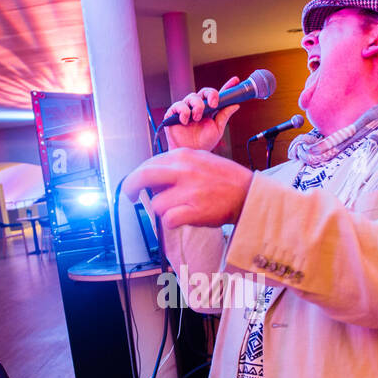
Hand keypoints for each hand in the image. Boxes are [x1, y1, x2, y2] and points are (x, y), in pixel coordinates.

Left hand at [121, 148, 253, 229]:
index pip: (150, 164)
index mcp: (184, 155)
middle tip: (128, 196)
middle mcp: (184, 170)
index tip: (136, 184)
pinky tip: (182, 219)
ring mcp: (189, 190)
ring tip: (180, 209)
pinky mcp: (194, 210)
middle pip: (143, 177)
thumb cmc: (225, 179)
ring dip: (164, 210)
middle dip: (129, 186)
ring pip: (157, 204)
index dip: (139, 176)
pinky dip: (172, 222)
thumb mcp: (201, 159)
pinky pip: (169, 219)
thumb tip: (153, 175)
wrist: (248, 194)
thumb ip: (177, 164)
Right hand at [161, 78, 241, 151]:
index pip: (217, 96)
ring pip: (192, 97)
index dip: (226, 87)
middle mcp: (197, 107)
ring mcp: (185, 109)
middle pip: (204, 91)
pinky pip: (179, 105)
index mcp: (208, 109)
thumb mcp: (217, 129)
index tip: (235, 81)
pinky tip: (185, 121)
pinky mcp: (173, 114)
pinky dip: (184, 112)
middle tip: (214, 104)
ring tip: (197, 118)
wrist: (191, 153)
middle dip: (211, 94)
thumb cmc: (203, 143)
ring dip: (197, 106)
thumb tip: (235, 104)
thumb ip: (225, 115)